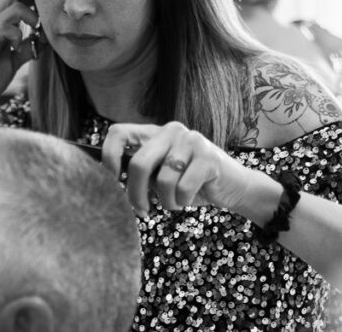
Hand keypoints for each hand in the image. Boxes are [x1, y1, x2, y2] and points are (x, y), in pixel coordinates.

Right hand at [0, 0, 42, 105]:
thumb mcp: (11, 63)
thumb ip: (25, 50)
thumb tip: (42, 42)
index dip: (34, 1)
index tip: (45, 18)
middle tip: (42, 19)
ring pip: (13, 7)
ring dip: (31, 17)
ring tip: (34, 34)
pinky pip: (4, 28)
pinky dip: (17, 35)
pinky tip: (16, 48)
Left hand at [102, 121, 254, 216]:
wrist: (233, 187)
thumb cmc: (190, 183)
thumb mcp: (160, 176)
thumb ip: (140, 173)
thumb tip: (108, 185)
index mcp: (155, 133)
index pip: (118, 133)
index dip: (108, 158)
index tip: (111, 182)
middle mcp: (171, 130)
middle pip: (139, 164)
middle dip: (136, 195)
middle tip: (141, 211)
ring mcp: (191, 140)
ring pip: (162, 181)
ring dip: (166, 202)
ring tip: (175, 202)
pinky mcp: (208, 156)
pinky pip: (182, 188)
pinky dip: (183, 202)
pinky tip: (189, 198)